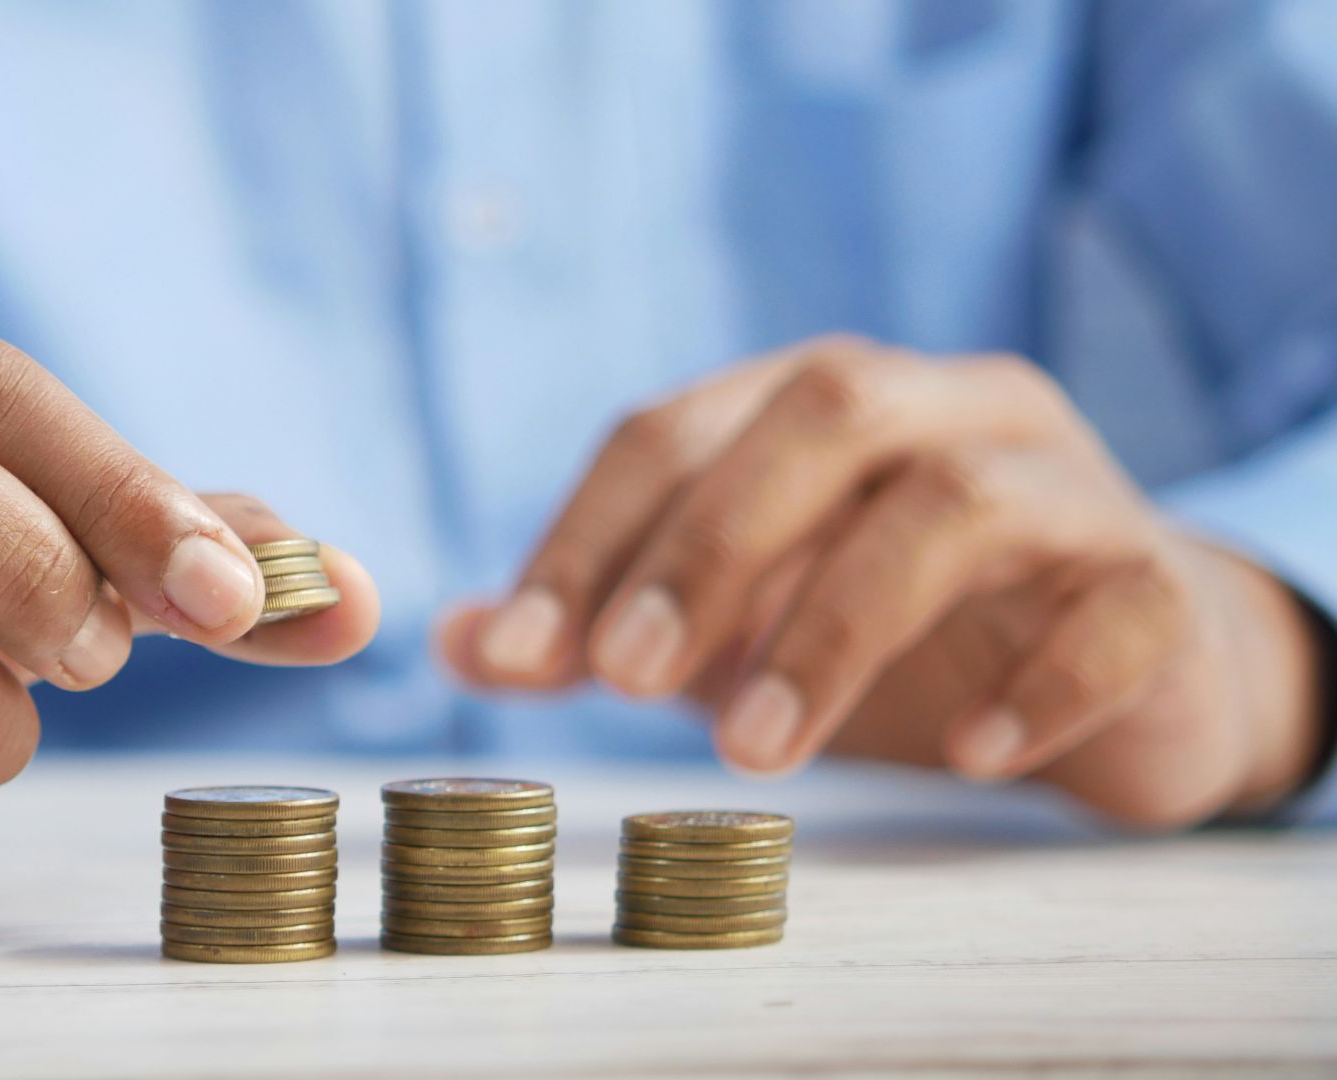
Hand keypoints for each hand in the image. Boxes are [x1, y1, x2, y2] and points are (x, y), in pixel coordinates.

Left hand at [442, 337, 1321, 828]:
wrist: (1126, 668)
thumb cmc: (900, 632)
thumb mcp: (735, 625)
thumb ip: (604, 625)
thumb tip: (455, 642)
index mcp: (819, 402)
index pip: (675, 427)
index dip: (586, 534)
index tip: (517, 653)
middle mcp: (944, 409)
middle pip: (823, 413)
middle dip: (709, 545)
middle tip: (625, 680)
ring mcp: (1065, 485)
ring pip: (958, 502)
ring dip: (836, 626)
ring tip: (757, 752)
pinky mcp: (1159, 584)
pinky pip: (1115, 609)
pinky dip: (1038, 682)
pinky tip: (968, 755)